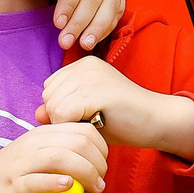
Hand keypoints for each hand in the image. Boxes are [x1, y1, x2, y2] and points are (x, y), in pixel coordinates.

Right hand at [0, 122, 109, 192]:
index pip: (85, 130)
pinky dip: (58, 183)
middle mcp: (34, 144)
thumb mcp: (44, 173)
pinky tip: (67, 188)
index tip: (101, 168)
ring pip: (62, 157)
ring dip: (86, 174)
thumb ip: (71, 178)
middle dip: (98, 163)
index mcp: (43, 136)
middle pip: (79, 142)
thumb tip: (98, 191)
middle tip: (99, 182)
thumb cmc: (13, 181)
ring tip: (92, 189)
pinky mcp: (16, 184)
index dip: (102, 149)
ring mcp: (23, 163)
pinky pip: (39, 180)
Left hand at [36, 57, 193, 158]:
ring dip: (69, 123)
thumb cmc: (123, 119)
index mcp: (82, 66)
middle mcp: (85, 65)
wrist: (157, 120)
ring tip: (95, 121)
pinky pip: (63, 114)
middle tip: (91, 120)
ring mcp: (91, 76)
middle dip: (62, 117)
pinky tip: (96, 124)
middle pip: (48, 97)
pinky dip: (74, 126)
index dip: (61, 110)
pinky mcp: (96, 91)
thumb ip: (61, 110)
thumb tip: (36, 114)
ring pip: (53, 106)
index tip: (86, 115)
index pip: (49, 89)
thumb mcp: (86, 112)